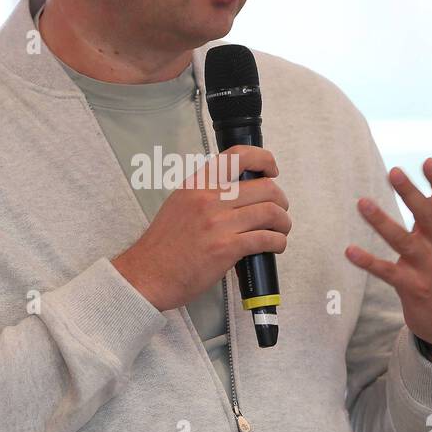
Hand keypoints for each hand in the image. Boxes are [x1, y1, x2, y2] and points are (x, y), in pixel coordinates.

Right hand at [112, 145, 290, 310]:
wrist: (147, 275)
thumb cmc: (163, 245)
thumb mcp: (178, 203)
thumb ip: (205, 193)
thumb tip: (238, 191)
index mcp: (197, 184)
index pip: (238, 156)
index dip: (264, 159)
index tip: (271, 171)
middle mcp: (208, 198)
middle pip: (265, 187)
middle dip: (280, 200)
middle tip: (279, 211)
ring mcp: (218, 223)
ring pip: (271, 212)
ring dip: (283, 222)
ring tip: (280, 230)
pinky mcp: (226, 248)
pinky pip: (266, 239)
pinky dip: (278, 242)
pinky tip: (275, 246)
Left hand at [345, 152, 431, 346]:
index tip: (427, 161)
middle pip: (428, 217)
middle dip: (411, 195)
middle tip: (393, 172)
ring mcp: (429, 269)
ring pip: (403, 242)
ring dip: (381, 222)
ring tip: (362, 202)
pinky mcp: (412, 288)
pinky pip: (387, 272)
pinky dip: (368, 262)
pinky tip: (349, 251)